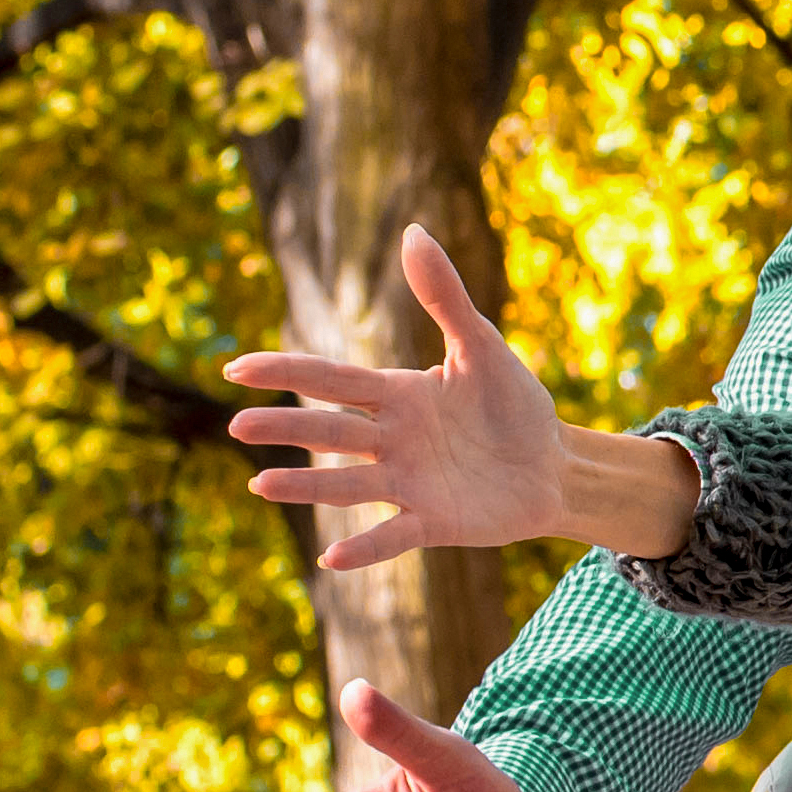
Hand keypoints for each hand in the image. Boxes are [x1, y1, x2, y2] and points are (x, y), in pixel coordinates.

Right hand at [227, 226, 578, 568]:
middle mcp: (390, 439)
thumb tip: (413, 232)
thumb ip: (444, 296)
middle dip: (286, 428)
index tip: (236, 369)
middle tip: (239, 427)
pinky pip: (392, 536)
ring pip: (348, 483)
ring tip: (261, 485)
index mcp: (396, 394)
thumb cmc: (513, 405)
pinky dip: (364, 548)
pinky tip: (330, 560)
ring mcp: (407, 482)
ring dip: (307, 486)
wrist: (555, 464)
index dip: (285, 373)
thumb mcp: (481, 346)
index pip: (331, 380)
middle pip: (329, 431)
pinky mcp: (433, 521)